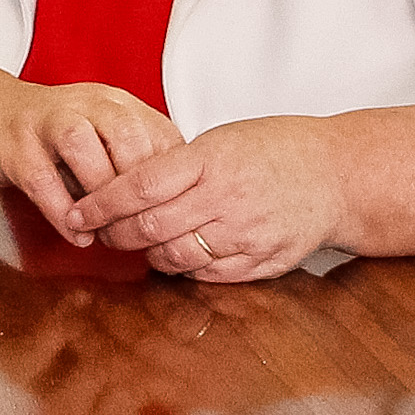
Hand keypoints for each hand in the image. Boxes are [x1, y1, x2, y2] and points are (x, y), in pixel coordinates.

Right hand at [0, 78, 183, 244]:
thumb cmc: (55, 134)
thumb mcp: (105, 136)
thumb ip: (139, 161)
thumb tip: (178, 208)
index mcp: (115, 103)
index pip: (159, 136)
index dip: (171, 182)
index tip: (170, 215)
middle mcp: (83, 103)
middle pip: (125, 136)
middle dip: (136, 190)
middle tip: (138, 226)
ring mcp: (44, 120)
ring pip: (81, 146)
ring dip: (98, 195)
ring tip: (105, 228)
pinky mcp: (14, 145)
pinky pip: (41, 179)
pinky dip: (62, 212)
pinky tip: (76, 232)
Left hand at [64, 115, 342, 280]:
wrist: (337, 175)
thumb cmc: (274, 149)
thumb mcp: (218, 139)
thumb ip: (175, 162)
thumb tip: (125, 183)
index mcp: (208, 161)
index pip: (137, 186)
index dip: (99, 203)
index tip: (76, 210)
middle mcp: (225, 199)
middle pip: (150, 226)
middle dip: (114, 233)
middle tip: (98, 232)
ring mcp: (246, 234)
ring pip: (176, 256)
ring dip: (147, 254)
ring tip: (136, 244)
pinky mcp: (264, 262)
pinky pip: (210, 275)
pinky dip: (184, 270)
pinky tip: (175, 257)